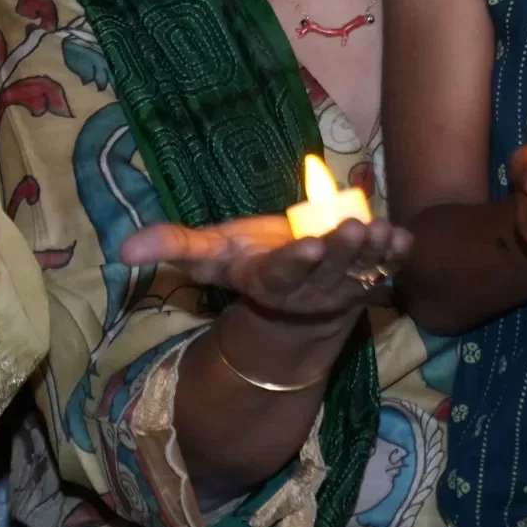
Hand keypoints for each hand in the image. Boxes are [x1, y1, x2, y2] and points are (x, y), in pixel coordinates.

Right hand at [120, 210, 409, 322]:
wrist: (294, 299)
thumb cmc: (248, 264)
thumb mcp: (210, 257)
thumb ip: (173, 247)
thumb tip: (122, 250)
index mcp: (270, 282)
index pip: (284, 273)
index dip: (297, 261)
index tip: (309, 245)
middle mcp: (310, 289)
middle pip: (328, 270)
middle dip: (342, 250)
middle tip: (356, 227)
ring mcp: (344, 287)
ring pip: (361, 271)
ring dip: (374, 253)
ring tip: (383, 230)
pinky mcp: (369, 278)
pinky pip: (386, 268)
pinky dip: (397, 254)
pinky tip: (404, 237)